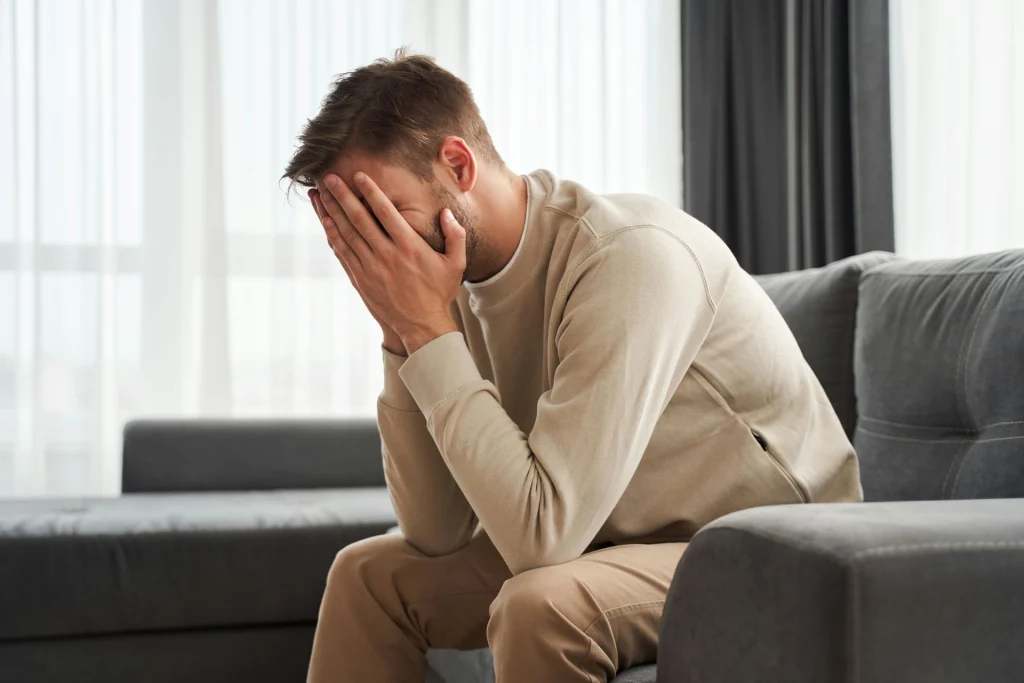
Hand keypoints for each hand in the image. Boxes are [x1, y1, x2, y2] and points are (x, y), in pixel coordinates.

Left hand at [316, 172, 462, 354]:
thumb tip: (446, 213)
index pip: (385, 213)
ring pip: (346, 234)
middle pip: (359, 219)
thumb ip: (455, 235)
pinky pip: (342, 252)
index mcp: (409, 247)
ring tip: (319, 193)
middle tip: (329, 177)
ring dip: (331, 211)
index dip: (370, 192)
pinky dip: (332, 235)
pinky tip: (325, 220)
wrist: (422, 326)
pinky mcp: (360, 279)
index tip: (358, 175)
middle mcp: (387, 255)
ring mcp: (371, 268)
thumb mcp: (456, 264)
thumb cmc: (439, 293)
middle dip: (342, 196)